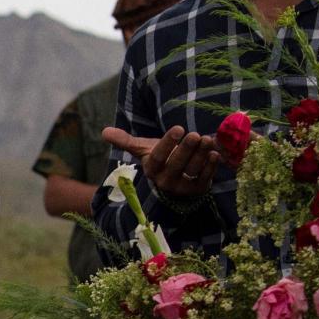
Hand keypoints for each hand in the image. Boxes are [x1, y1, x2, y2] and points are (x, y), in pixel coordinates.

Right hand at [101, 124, 218, 198]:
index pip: (159, 157)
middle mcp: (166, 181)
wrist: (176, 179)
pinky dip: (211, 166)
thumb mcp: (144, 150)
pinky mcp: (199, 189)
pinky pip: (206, 178)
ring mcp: (183, 187)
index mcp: (152, 169)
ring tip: (207, 140)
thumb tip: (104, 131)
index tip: (178, 129)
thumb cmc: (161, 160)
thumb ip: (125, 141)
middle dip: (186, 149)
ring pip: (192, 170)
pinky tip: (215, 153)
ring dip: (201, 154)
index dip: (168, 143)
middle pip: (176, 164)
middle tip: (194, 134)